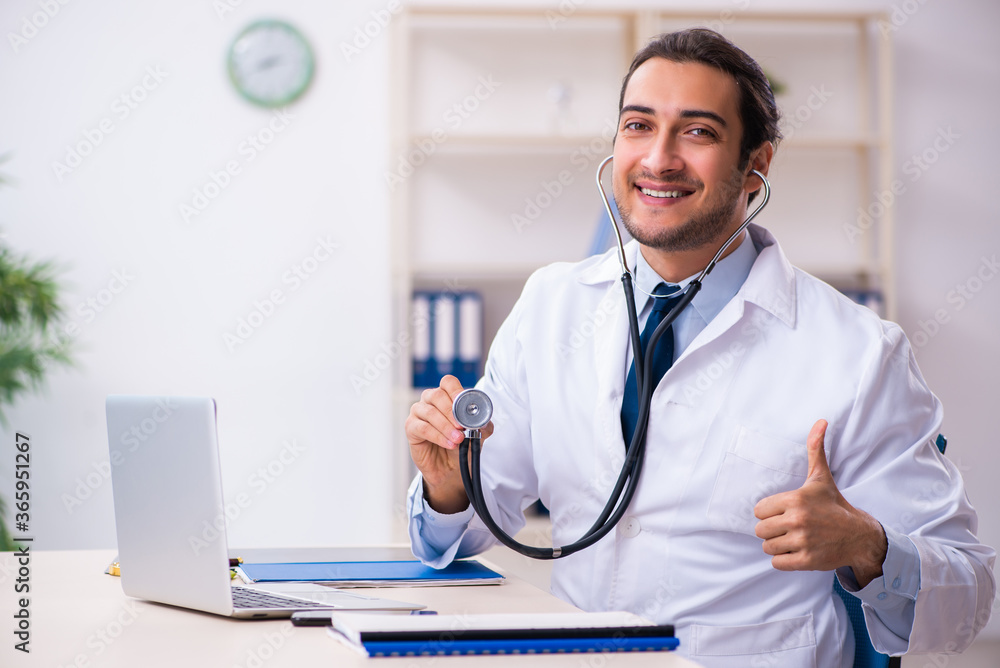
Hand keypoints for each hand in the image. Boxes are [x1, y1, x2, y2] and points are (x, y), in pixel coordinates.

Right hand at [405, 375, 493, 513]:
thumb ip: (483, 425)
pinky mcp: (411, 428)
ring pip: (429, 412)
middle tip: (462, 427)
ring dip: (446, 426)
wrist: (451, 469)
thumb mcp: (478, 435)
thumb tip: (483, 420)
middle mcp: (430, 401)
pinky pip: (422, 428)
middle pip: (437, 395)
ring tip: (458, 439)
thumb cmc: (462, 446)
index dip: (456, 391)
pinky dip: (438, 436)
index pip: (448, 382)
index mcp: (447, 396)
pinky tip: (448, 444)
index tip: (464, 404)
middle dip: (451, 411)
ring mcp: (418, 413)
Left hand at [753, 419, 887, 586]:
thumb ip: (815, 449)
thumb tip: (820, 421)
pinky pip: (777, 563)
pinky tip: (797, 551)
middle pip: (760, 530)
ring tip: (793, 539)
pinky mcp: (807, 561)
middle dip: (771, 530)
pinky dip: (784, 560)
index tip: (783, 512)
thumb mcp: (821, 477)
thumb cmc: (834, 505)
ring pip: (767, 547)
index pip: (758, 510)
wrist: (859, 535)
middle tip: (788, 527)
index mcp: (795, 499)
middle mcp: (797, 521)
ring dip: (777, 546)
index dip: (768, 512)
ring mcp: (802, 542)